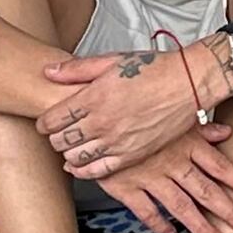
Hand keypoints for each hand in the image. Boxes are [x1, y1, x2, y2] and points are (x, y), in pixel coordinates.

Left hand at [37, 47, 217, 178]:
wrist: (187, 84)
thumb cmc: (152, 69)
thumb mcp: (111, 61)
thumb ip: (76, 69)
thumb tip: (48, 71)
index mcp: (94, 97)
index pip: (54, 119)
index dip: (44, 122)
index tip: (46, 121)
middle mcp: (103, 123)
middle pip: (62, 140)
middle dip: (54, 137)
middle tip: (57, 133)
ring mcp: (117, 142)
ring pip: (76, 157)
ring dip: (67, 153)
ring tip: (70, 146)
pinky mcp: (132, 155)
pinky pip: (99, 171)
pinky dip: (83, 171)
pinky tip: (78, 166)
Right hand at [97, 125, 232, 232]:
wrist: (91, 114)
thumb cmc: (132, 108)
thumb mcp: (170, 112)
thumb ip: (200, 127)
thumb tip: (226, 131)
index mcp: (184, 142)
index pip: (219, 165)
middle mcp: (170, 162)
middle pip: (206, 191)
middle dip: (228, 211)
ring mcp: (148, 176)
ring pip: (180, 206)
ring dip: (200, 226)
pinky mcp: (125, 187)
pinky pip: (146, 211)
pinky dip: (159, 225)